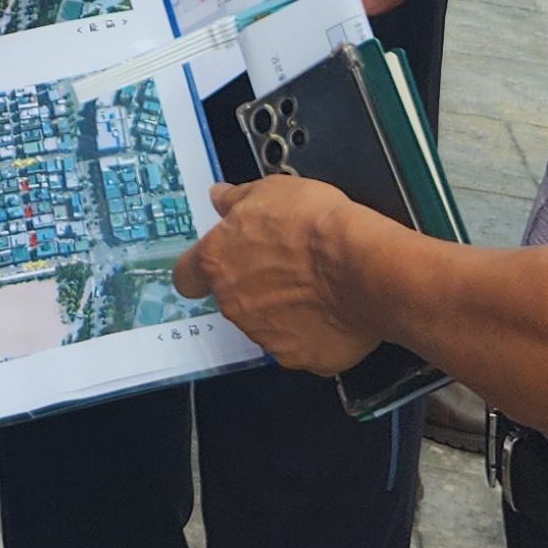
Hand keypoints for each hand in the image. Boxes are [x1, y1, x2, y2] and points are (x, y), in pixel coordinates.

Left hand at [171, 174, 375, 375]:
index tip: (217, 263)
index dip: (199, 270)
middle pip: (231, 298)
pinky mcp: (298, 357)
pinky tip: (331, 311)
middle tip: (286, 266)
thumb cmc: (318, 225)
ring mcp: (264, 335)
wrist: (362, 266)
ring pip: (264, 323)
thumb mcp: (272, 190)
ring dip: (282, 309)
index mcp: (218, 260)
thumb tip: (221, 197)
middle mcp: (233, 302)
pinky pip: (300, 345)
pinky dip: (312, 332)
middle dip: (253, 285)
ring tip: (315, 286)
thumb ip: (237, 199)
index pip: (186, 276)